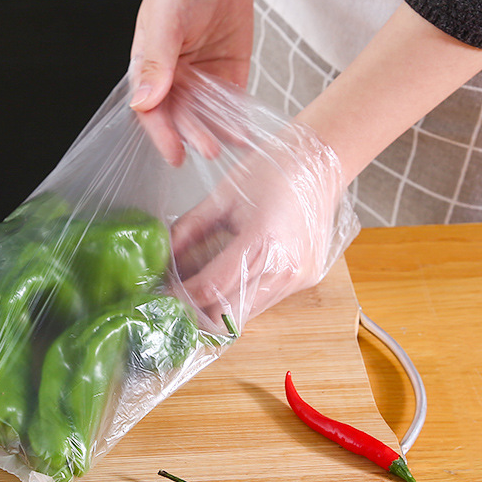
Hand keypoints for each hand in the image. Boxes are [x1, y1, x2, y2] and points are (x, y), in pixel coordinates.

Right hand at [129, 0, 252, 164]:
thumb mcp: (165, 21)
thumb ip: (156, 63)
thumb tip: (144, 103)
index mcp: (149, 71)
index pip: (152, 113)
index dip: (162, 136)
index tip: (175, 155)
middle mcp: (174, 82)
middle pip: (183, 118)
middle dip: (195, 135)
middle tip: (210, 150)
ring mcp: (201, 81)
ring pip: (207, 116)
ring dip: (218, 132)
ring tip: (232, 144)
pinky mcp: (228, 75)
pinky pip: (232, 104)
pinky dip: (239, 120)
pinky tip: (246, 134)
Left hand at [169, 126, 357, 329]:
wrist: (321, 165)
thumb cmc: (271, 172)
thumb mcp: (222, 196)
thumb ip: (188, 229)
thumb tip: (160, 256)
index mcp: (263, 240)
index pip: (213, 286)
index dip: (182, 297)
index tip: (161, 296)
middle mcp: (284, 267)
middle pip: (228, 313)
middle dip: (196, 313)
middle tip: (173, 304)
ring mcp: (296, 279)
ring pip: (245, 316)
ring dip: (216, 312)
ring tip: (195, 296)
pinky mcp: (303, 282)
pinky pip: (261, 304)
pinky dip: (237, 302)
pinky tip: (224, 288)